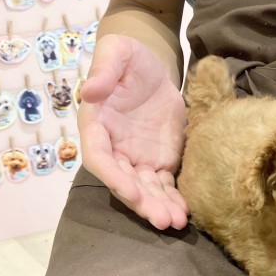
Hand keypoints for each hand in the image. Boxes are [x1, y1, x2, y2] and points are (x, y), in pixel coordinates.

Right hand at [78, 33, 187, 229]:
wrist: (153, 66)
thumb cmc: (129, 57)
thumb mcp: (117, 51)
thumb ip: (104, 68)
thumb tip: (90, 91)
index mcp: (97, 127)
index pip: (100, 159)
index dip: (114, 178)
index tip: (132, 193)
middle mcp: (114, 149)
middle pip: (125, 182)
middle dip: (143, 203)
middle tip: (163, 220)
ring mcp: (137, 158)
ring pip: (146, 189)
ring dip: (159, 207)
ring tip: (177, 223)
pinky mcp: (159, 161)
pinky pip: (165, 185)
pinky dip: (174, 200)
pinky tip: (186, 213)